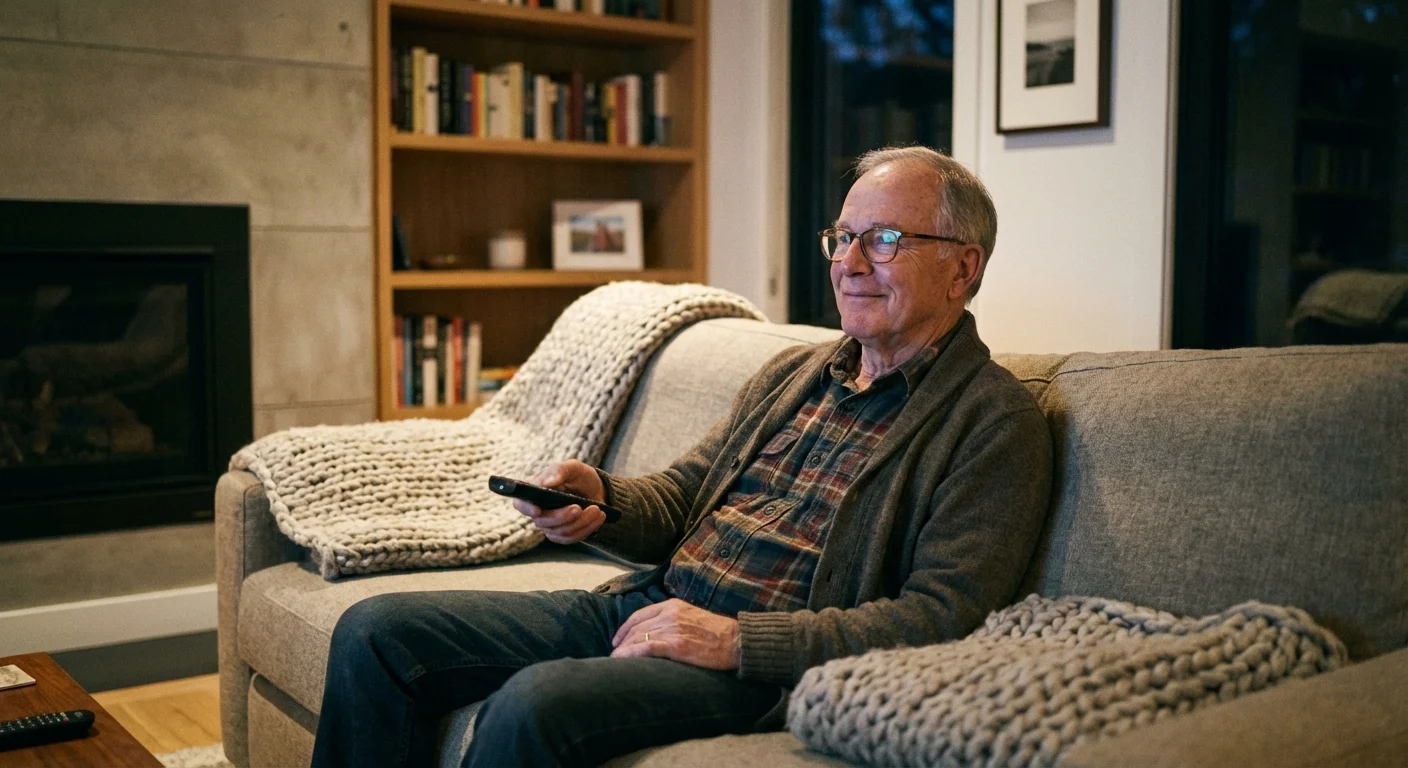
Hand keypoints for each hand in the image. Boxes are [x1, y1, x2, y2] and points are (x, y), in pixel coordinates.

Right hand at [512, 460, 607, 544]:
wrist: (596, 491)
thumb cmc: (579, 477)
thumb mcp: (573, 468)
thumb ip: (559, 471)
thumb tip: (546, 483)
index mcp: (534, 491)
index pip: (520, 503)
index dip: (526, 508)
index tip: (537, 510)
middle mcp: (538, 511)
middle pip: (543, 521)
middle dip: (562, 516)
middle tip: (579, 507)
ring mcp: (550, 525)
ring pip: (560, 532)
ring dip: (581, 522)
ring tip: (597, 509)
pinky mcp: (563, 535)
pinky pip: (571, 538)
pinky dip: (587, 528)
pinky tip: (599, 517)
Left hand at [610, 598, 740, 670]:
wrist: (737, 641)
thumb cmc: (718, 633)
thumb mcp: (693, 616)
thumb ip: (674, 619)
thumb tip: (657, 632)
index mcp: (673, 605)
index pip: (640, 614)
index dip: (624, 628)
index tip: (617, 640)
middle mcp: (670, 614)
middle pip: (636, 627)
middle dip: (621, 642)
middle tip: (613, 655)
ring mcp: (672, 629)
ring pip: (638, 638)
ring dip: (622, 651)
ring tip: (614, 662)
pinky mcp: (676, 645)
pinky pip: (646, 649)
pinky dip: (631, 655)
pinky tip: (623, 661)